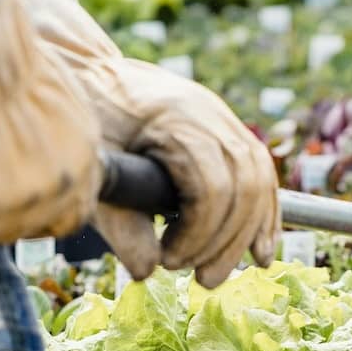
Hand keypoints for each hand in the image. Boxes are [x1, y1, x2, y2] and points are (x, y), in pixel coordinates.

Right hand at [0, 0, 101, 243]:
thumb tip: (42, 152)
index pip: (72, 213)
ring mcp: (10, 208)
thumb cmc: (1, 53)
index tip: (18, 197)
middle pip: (28, 227)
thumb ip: (59, 138)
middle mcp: (54, 192)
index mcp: (83, 162)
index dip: (43, 208)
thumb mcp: (56, 96)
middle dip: (3, 211)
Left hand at [20, 0, 278, 289]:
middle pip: (244, 188)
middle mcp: (210, 114)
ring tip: (219, 273)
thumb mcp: (95, 171)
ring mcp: (223, 118)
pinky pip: (261, 172)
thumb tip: (148, 271)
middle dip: (226, 243)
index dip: (198, 235)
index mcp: (177, 119)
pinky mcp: (227, 128)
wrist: (92, 70)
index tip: (170, 261)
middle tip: (200, 280)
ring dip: (248, 235)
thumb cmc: (87, 119)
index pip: (212, 188)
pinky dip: (264, 214)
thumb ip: (119, 223)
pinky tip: (260, 250)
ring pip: (260, 181)